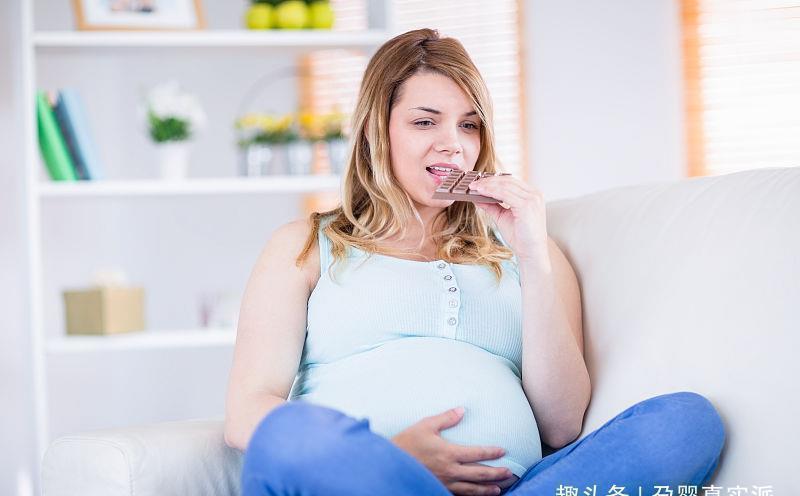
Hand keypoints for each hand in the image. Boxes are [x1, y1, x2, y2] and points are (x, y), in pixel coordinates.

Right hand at [390, 407, 513, 495]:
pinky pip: (460, 494)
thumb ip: (446, 418)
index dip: (492, 452)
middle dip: (496, 473)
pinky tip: (478, 495)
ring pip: (472, 489)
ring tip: (499, 489)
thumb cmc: (407, 442)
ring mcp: (445, 482)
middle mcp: (450, 470)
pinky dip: (472, 495)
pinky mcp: (439, 488)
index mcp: (449, 453)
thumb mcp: (425, 425)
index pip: (477, 453)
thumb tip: (462, 410)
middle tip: (509, 472)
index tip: (502, 451)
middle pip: (479, 474)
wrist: (391, 464)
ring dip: (487, 489)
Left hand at [469, 174, 548, 264]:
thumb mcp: (502, 216)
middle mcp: (534, 194)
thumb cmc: (520, 236)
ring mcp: (532, 199)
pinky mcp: (527, 205)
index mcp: (531, 195)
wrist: (530, 251)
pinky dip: (491, 191)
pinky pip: (505, 194)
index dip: (493, 180)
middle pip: (508, 181)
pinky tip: (481, 192)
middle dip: (488, 181)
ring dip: (487, 185)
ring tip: (474, 187)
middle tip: (473, 184)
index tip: (478, 182)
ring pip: (505, 185)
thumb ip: (492, 205)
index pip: (510, 181)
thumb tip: (477, 197)